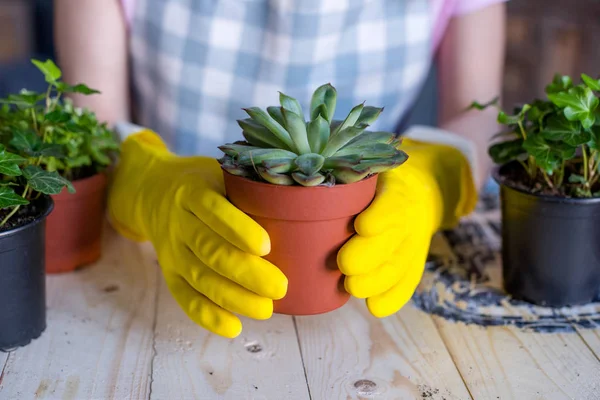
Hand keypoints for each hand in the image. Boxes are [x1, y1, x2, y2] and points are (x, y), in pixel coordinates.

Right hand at [107, 129, 286, 337]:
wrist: (152, 192)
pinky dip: (208, 316)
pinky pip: (185, 297)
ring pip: (200, 278)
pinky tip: (234, 327)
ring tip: (266, 310)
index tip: (267, 246)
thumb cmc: (204, 183)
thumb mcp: (221, 173)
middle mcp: (178, 222)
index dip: (239, 230)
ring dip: (233, 298)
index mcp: (193, 192)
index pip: (214, 210)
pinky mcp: (169, 272)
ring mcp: (171, 250)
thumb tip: (300, 210)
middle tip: (280, 287)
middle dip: (246, 273)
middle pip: (210, 250)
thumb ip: (248, 189)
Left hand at [337, 135, 477, 316]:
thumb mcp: (367, 173)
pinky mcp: (414, 265)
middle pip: (393, 240)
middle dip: (369, 255)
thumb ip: (343, 179)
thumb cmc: (377, 184)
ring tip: (352, 287)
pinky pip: (407, 284)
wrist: (422, 193)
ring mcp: (413, 245)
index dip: (380, 216)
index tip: (363, 226)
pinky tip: (375, 307)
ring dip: (376, 281)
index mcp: (396, 191)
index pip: (393, 203)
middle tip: (345, 264)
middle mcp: (409, 219)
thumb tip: (298, 182)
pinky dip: (393, 298)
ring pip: (399, 266)